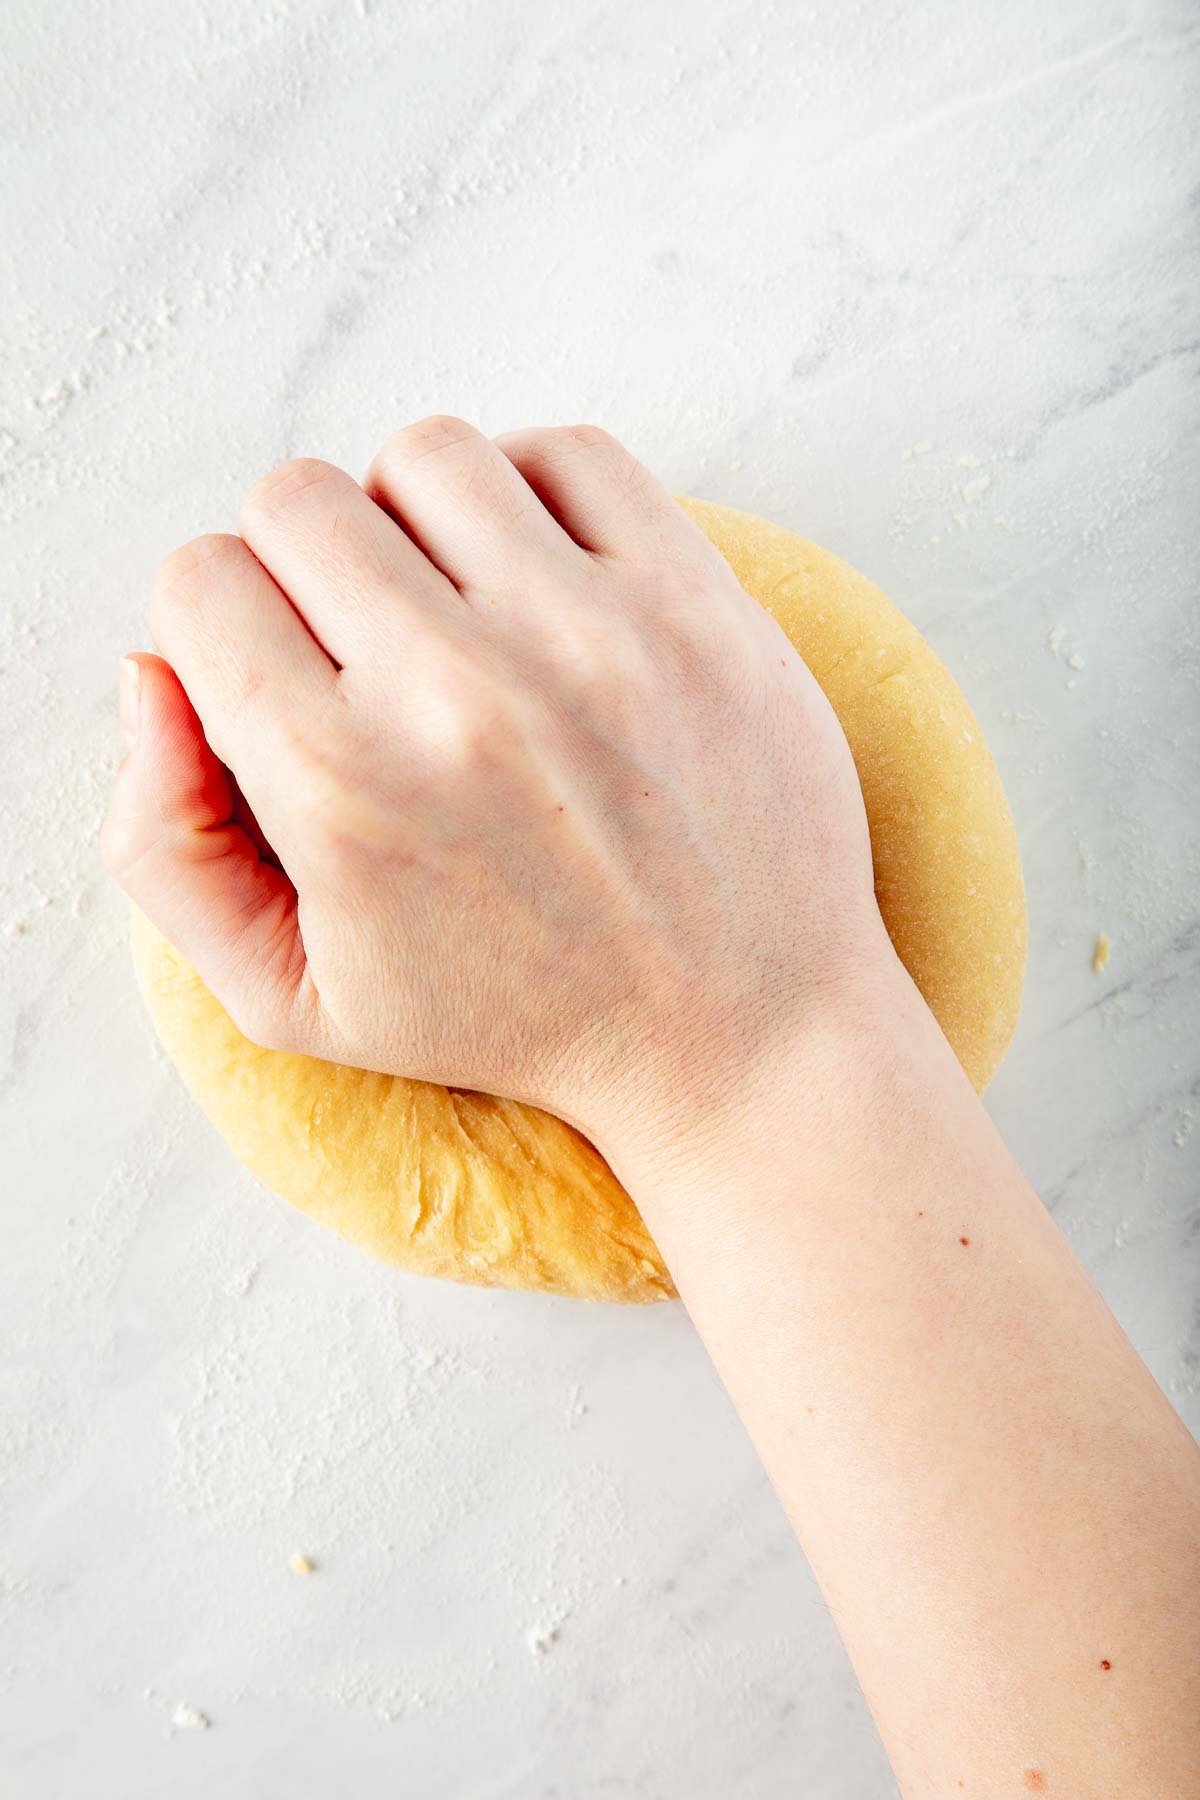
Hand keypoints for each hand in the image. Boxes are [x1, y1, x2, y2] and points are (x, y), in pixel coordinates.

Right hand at [103, 418, 890, 1158]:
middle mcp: (460, 694)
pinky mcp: (696, 603)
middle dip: (306, 568)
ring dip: (418, 521)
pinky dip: (538, 496)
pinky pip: (572, 452)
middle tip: (368, 651)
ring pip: (427, 454)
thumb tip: (152, 676)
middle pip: (297, 499)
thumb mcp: (292, 996)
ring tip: (459, 613)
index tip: (282, 679)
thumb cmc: (517, 1017)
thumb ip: (166, 845)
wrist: (740, 1034)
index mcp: (343, 786)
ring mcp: (591, 637)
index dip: (223, 628)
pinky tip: (545, 583)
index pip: (200, 583)